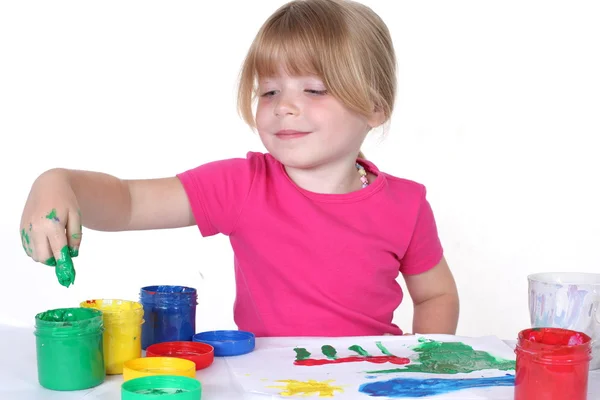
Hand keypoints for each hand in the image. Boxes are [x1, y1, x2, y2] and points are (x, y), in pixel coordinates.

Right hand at [20, 169, 81, 286]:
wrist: (49, 185)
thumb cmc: (66, 200)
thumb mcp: (76, 216)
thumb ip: (75, 236)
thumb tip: (73, 254)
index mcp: (51, 225)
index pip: (58, 252)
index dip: (65, 264)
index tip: (70, 275)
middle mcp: (36, 228)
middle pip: (44, 257)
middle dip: (55, 261)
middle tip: (64, 255)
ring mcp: (26, 229)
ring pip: (35, 255)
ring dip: (46, 255)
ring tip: (56, 244)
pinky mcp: (21, 229)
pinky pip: (28, 248)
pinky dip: (37, 250)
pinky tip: (46, 240)